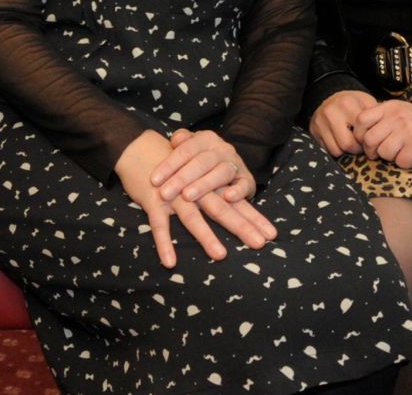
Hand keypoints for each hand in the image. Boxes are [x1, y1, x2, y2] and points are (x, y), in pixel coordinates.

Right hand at [115, 130, 277, 268]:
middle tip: (260, 243)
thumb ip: (214, 193)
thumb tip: (233, 207)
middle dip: (242, 226)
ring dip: (207, 236)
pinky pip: (158, 224)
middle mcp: (195, 189)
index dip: (253, 218)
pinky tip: (170, 262)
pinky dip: (164, 243)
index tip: (272, 235)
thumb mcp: (195, 178)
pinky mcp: (153, 200)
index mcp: (208, 184)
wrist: (139, 149)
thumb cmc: (171, 169)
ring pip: (192, 216)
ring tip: (221, 255)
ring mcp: (173, 195)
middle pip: (221, 208)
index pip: (235, 202)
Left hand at [154, 129, 254, 202]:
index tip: (153, 180)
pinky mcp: (247, 180)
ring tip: (187, 195)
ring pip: (221, 172)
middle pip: (201, 162)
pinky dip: (238, 191)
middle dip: (181, 178)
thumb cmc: (201, 160)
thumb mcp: (190, 147)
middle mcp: (223, 149)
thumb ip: (181, 141)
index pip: (185, 149)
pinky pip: (245, 184)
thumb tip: (175, 139)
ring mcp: (236, 164)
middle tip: (165, 193)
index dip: (169, 164)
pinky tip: (227, 197)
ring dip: (204, 184)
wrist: (231, 163)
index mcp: (207, 138)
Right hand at [308, 89, 377, 156]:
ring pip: (336, 150)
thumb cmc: (352, 102)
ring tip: (350, 142)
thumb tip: (384, 132)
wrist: (329, 95)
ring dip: (345, 151)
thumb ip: (376, 115)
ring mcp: (320, 122)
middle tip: (360, 144)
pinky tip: (339, 141)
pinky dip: (335, 149)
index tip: (369, 138)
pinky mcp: (313, 130)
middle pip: (348, 145)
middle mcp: (331, 112)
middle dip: (356, 149)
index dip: (367, 140)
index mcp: (348, 103)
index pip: (362, 133)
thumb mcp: (366, 102)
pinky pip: (327, 150)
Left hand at [355, 99, 411, 167]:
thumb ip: (379, 116)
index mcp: (388, 108)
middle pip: (370, 140)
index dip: (359, 134)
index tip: (363, 141)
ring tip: (396, 153)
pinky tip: (409, 157)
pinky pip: (401, 161)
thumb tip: (359, 133)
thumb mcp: (396, 109)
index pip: (362, 120)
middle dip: (371, 151)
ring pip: (384, 152)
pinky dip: (403, 163)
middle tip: (377, 153)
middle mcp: (396, 118)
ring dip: (388, 158)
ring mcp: (407, 131)